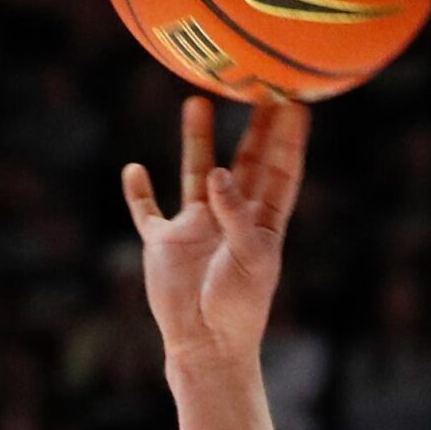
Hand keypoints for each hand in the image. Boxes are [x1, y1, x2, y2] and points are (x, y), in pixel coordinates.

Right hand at [121, 97, 311, 366]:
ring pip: (197, 172)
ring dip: (198, 140)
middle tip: (255, 84)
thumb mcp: (249, 261)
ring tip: (197, 101)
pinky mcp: (165, 243)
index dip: (288, 138)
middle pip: (245, 161)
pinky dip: (140, 192)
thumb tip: (221, 173)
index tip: (296, 101)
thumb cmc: (238, 308)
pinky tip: (134, 170)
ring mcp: (197, 228)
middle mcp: (231, 218)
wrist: (206, 345)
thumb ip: (237, 216)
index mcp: (264, 223)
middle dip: (252, 125)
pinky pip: (148, 211)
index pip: (280, 171)